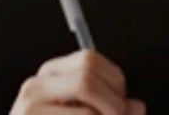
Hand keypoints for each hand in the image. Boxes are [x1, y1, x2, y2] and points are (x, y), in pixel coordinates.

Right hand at [10, 49, 145, 114]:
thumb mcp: (86, 113)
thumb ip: (113, 110)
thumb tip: (138, 107)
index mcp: (51, 75)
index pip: (89, 59)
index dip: (115, 82)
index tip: (121, 105)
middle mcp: (36, 86)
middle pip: (87, 77)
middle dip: (113, 104)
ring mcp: (29, 108)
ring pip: (87, 110)